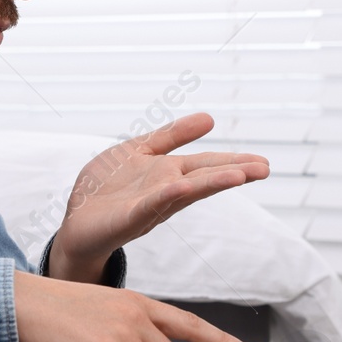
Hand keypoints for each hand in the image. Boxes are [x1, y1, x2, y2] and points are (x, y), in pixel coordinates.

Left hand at [49, 112, 268, 275]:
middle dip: (234, 172)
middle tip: (265, 169)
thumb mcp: (139, 151)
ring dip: (211, 184)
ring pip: (185, 192)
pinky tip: (182, 187)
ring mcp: (149, 205)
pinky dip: (166, 197)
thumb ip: (171, 135)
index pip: (207, 165)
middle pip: (204, 178)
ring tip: (239, 176)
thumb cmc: (107, 189)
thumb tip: (210, 118)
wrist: (76, 223)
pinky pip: (149, 206)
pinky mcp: (127, 218)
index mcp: (170, 174)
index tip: (264, 163)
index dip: (235, 162)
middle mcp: (166, 190)